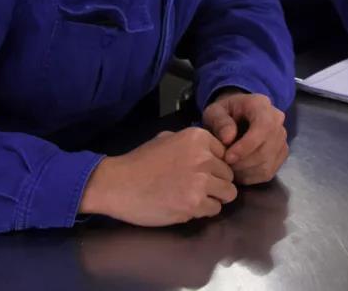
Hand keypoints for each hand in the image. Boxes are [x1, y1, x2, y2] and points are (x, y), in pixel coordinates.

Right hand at [79, 127, 236, 225]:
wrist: (118, 184)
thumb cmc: (140, 161)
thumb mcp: (167, 139)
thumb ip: (191, 144)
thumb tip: (211, 151)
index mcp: (198, 138)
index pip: (226, 153)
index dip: (215, 164)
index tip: (201, 171)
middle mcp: (204, 157)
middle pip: (229, 174)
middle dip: (217, 182)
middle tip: (197, 187)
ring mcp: (200, 182)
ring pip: (228, 193)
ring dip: (215, 197)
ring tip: (196, 198)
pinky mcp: (194, 204)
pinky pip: (214, 209)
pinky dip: (204, 210)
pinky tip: (187, 206)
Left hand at [202, 91, 288, 185]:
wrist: (236, 116)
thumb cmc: (224, 113)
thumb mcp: (215, 112)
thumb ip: (220, 122)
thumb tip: (228, 138)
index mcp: (262, 105)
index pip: (263, 127)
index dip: (247, 145)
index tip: (228, 157)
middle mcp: (277, 120)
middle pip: (267, 148)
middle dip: (243, 162)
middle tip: (224, 164)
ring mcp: (282, 138)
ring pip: (268, 163)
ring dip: (246, 170)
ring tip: (229, 167)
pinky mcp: (281, 154)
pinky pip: (269, 172)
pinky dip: (251, 176)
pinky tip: (238, 171)